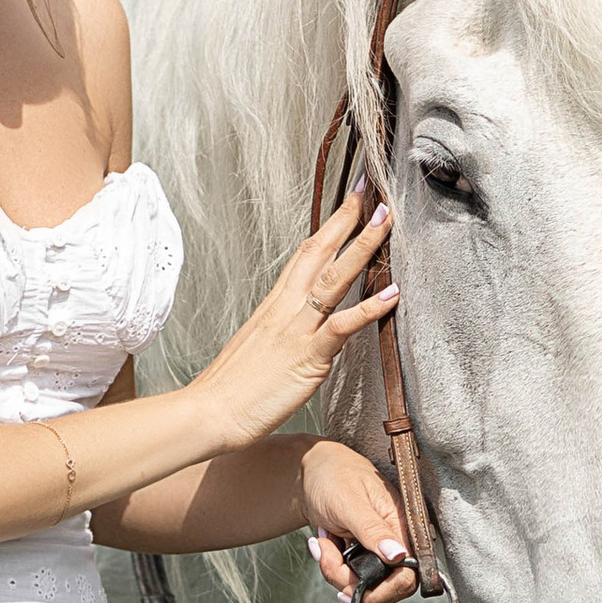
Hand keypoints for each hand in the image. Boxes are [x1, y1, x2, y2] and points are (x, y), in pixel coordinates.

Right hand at [188, 192, 397, 452]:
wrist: (208, 411)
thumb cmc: (231, 388)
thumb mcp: (259, 346)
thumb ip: (284, 330)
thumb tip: (305, 327)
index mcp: (275, 304)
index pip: (305, 253)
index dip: (329, 226)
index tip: (348, 202)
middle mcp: (286, 309)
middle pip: (319, 252)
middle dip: (346, 219)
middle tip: (370, 191)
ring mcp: (297, 330)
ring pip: (334, 278)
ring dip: (362, 246)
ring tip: (385, 219)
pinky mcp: (307, 357)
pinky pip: (342, 326)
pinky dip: (369, 308)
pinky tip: (392, 293)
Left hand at [298, 437, 415, 602]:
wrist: (313, 471)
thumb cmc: (334, 475)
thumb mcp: (350, 503)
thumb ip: (372, 530)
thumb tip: (398, 555)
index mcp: (402, 526)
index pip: (408, 576)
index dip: (383, 590)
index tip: (355, 584)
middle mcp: (396, 541)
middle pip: (385, 587)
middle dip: (350, 580)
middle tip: (328, 555)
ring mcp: (380, 550)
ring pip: (365, 585)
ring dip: (336, 571)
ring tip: (325, 543)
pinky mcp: (365, 554)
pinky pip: (352, 576)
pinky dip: (333, 567)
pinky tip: (327, 544)